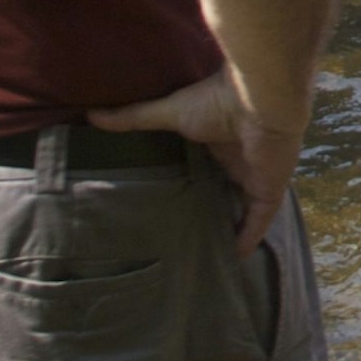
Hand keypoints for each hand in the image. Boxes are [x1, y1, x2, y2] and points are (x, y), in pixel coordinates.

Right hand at [92, 66, 302, 256]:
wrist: (258, 101)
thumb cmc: (215, 101)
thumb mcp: (168, 112)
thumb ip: (133, 117)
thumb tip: (91, 115)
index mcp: (217, 141)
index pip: (204, 167)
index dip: (192, 183)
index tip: (169, 201)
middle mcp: (238, 160)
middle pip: (223, 190)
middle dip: (209, 209)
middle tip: (183, 235)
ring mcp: (256, 176)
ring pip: (243, 210)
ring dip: (229, 227)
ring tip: (206, 252)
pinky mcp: (269, 190)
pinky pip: (259, 221)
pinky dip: (249, 238)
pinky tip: (234, 259)